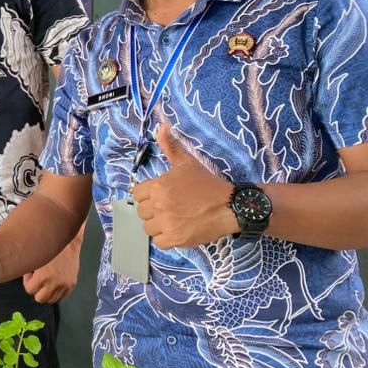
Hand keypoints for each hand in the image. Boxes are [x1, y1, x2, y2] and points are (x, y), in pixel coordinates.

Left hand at [23, 239, 80, 303]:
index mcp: (44, 277)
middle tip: (37, 278)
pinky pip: (62, 296)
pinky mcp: (72, 284)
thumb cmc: (49, 245)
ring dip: (47, 292)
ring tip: (46, 279)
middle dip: (37, 289)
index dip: (28, 281)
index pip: (30, 290)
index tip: (30, 273)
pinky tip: (54, 280)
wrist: (68, 240)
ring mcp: (65, 285)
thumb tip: (23, 275)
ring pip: (52, 300)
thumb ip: (29, 269)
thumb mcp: (34, 257)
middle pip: (40, 298)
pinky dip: (57, 291)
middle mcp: (56, 283)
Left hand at [131, 122, 236, 248]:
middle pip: (142, 212)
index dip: (148, 196)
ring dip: (158, 225)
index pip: (137, 194)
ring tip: (174, 220)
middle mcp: (158, 204)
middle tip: (170, 209)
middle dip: (153, 211)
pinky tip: (177, 230)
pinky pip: (159, 242)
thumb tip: (162, 125)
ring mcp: (166, 223)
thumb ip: (170, 146)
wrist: (230, 205)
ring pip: (148, 228)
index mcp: (158, 186)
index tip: (160, 197)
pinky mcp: (175, 239)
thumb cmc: (207, 183)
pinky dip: (166, 239)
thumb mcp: (187, 163)